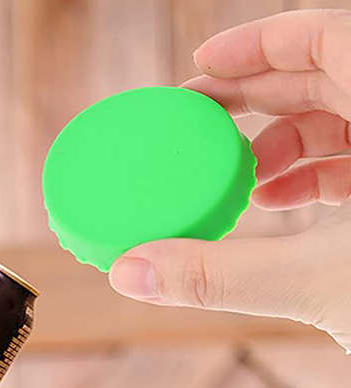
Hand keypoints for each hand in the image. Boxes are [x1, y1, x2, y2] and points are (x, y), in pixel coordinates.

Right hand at [108, 10, 350, 349]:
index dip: (261, 39)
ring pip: (345, 119)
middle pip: (330, 73)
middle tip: (195, 119)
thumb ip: (217, 274)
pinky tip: (274, 205)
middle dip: (257, 95)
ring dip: (282, 142)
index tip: (201, 63)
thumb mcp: (319, 282)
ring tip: (236, 178)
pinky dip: (313, 176)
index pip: (332, 34)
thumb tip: (129, 271)